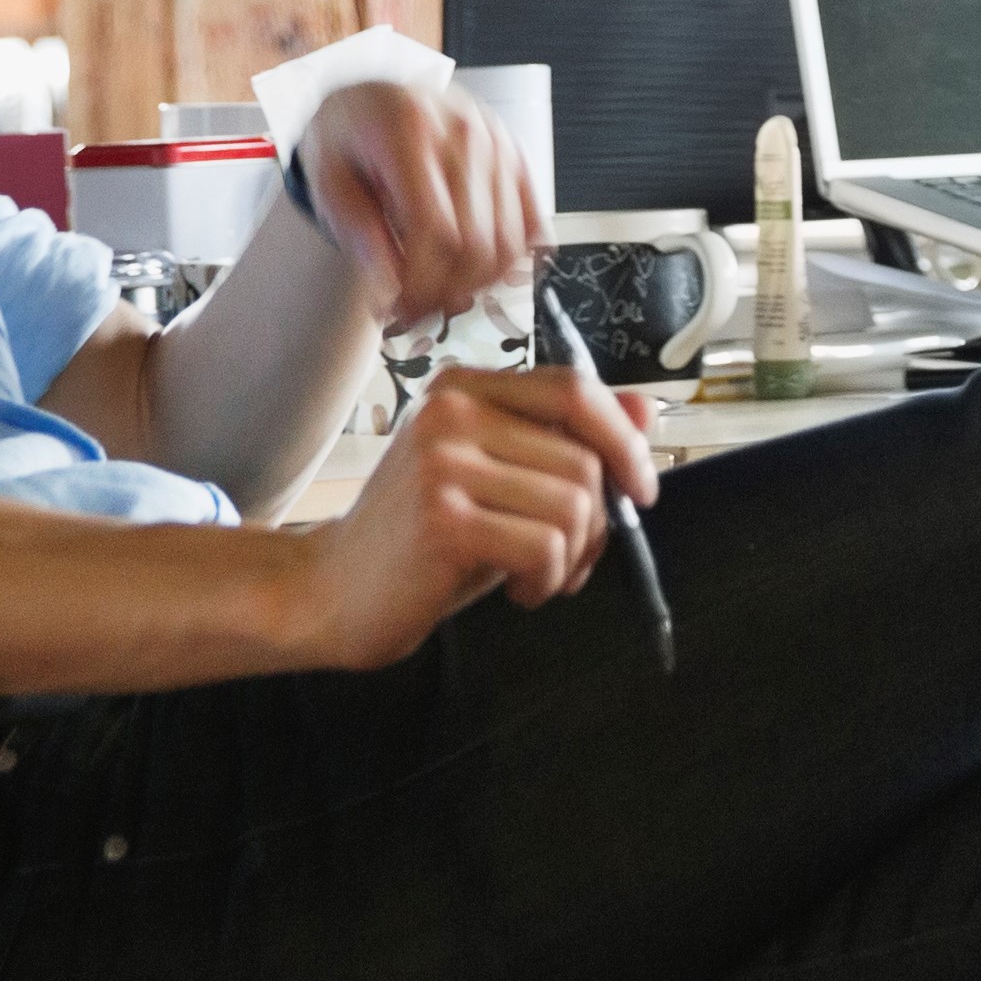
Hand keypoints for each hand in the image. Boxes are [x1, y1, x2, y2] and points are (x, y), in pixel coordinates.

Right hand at [290, 366, 656, 668]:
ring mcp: (442, 460)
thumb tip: (649, 409)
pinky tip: (518, 591)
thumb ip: (566, 442)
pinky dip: (548, 579)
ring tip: (541, 577)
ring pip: (574, 503)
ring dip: (574, 556)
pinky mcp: (443, 517)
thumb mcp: (501, 480)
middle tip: (571, 560)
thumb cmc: (424, 541)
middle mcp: (451, 411)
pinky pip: (547, 545)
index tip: (641, 488)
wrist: (331, 592)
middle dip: (598, 522)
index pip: (575, 390)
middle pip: (583, 458)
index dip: (624, 439)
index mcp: (464, 388)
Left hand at [299, 78, 546, 329]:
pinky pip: (533, 225)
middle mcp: (467, 133)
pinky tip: (474, 273)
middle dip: (444, 293)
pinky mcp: (517, 158)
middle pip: (477, 243)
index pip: (436, 230)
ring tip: (439, 297)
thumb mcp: (328, 181)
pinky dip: (511, 262)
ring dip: (477, 286)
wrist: (373, 97)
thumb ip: (357, 231)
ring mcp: (500, 144)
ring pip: (510, 243)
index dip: (420, 283)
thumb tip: (391, 286)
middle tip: (411, 314)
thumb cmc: (348, 138)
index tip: (393, 310)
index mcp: (412, 133)